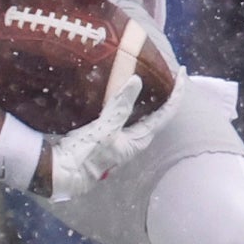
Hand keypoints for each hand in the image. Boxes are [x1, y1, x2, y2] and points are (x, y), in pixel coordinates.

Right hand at [41, 51, 173, 203]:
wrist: (61, 172)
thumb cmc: (86, 156)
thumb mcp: (105, 129)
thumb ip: (120, 106)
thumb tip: (137, 80)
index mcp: (139, 140)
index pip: (166, 113)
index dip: (177, 93)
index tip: (182, 73)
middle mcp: (134, 139)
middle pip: (157, 112)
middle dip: (163, 92)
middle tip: (166, 71)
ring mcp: (120, 137)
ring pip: (140, 112)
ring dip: (145, 95)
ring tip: (148, 75)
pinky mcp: (106, 134)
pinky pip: (122, 112)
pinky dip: (125, 99)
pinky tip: (119, 90)